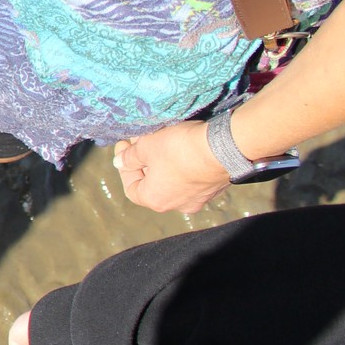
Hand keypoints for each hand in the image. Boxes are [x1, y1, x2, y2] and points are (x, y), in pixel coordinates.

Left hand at [111, 120, 227, 213]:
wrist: (225, 147)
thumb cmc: (178, 149)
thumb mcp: (146, 147)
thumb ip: (129, 157)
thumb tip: (119, 162)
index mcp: (155, 200)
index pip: (131, 188)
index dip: (124, 166)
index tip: (125, 145)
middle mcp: (177, 205)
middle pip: (152, 184)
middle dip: (144, 161)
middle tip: (141, 140)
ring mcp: (198, 198)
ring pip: (173, 180)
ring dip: (163, 162)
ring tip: (160, 141)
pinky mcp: (214, 187)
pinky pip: (192, 177)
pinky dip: (183, 164)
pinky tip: (182, 147)